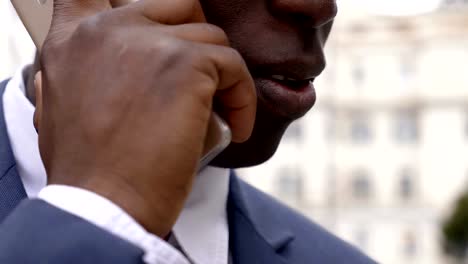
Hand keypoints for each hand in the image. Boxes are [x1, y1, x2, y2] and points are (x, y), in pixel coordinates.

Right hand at [34, 0, 255, 236]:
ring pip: (209, 38)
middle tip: (200, 80)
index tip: (165, 37)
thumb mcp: (60, 108)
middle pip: (175, 5)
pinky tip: (235, 127)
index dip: (139, 7)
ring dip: (220, 77)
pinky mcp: (186, 65)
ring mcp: (148, 42)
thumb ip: (76, 74)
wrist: (104, 204)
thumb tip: (100, 67)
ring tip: (216, 116)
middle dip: (194, 41)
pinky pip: (232, 66)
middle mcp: (108, 29)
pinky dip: (241, 97)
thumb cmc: (89, 169)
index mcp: (75, 38)